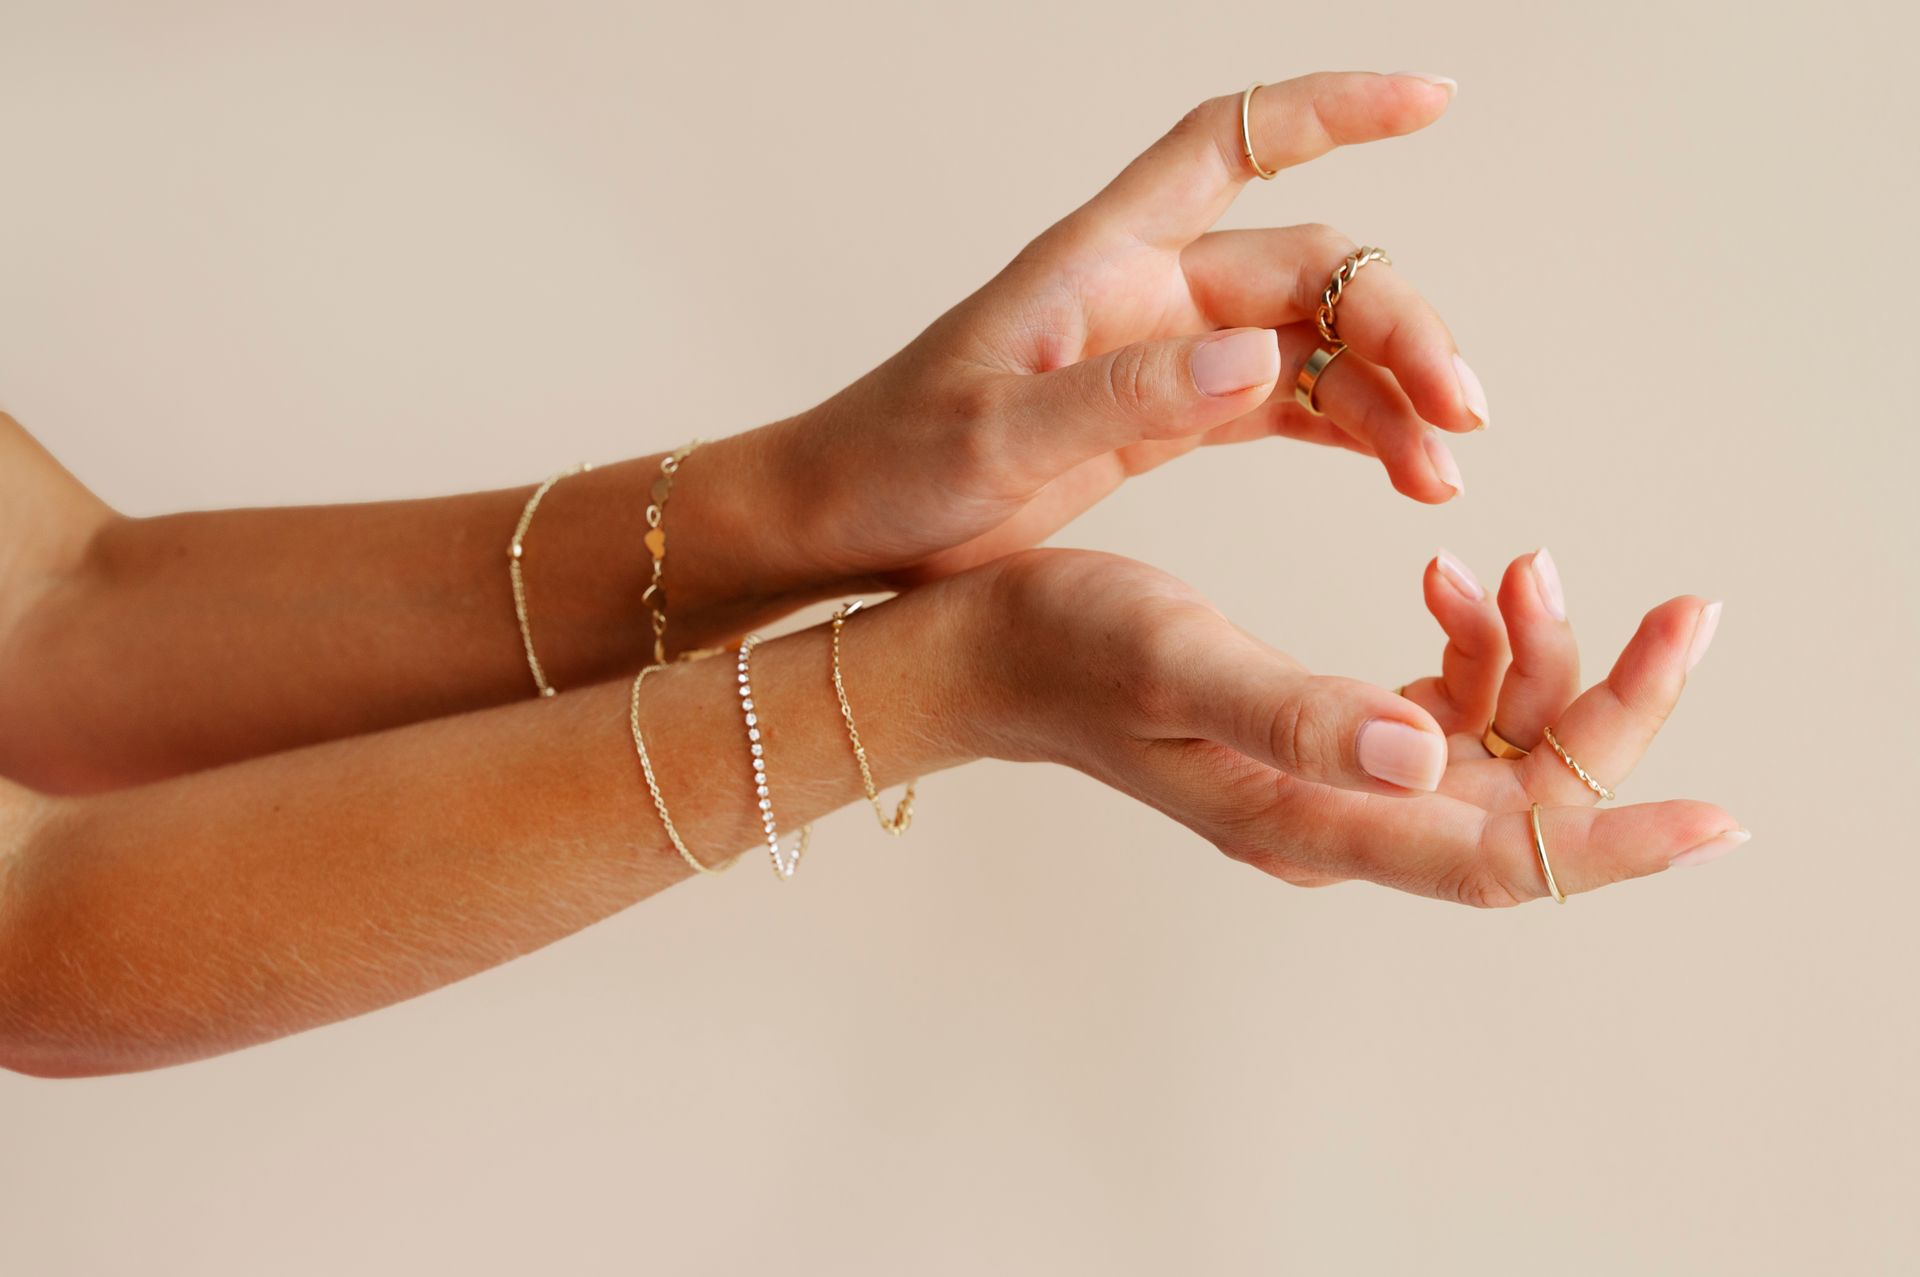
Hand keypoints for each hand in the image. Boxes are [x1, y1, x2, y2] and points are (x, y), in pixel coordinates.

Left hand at [749, 71, 1484, 595]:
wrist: (844, 523)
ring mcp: (1162, 354)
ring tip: (1438, 475)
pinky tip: (1399, 469)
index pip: (1228, 143)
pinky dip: (1346, 428)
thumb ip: (1120, 398)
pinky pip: (1281, 404)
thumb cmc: (893, 465)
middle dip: (1398, 326)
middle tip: (1459, 415)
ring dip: (1385, 393)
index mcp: (1099, 263)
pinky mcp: (1164, 417)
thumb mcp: (994, 438)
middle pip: (1308, 267)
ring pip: (1310, 343)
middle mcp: (1144, 293)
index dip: (1328, 107)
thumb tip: (1252, 361)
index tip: (1430, 95)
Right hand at [968, 549, 1741, 905]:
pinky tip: (1448, 576)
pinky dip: (1475, 644)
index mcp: (1315, 816)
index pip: (1505, 858)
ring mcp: (1335, 779)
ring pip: (1498, 747)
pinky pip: (1446, 706)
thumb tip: (1425, 750)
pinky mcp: (1322, 735)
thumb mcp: (1174, 660)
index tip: (1723, 812)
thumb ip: (1295, 713)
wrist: (980, 649)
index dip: (1619, 840)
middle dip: (1614, 708)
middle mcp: (1340, 815)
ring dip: (1537, 659)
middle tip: (1681, 608)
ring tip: (1511, 564)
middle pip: (1528, 801)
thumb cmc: (1061, 648)